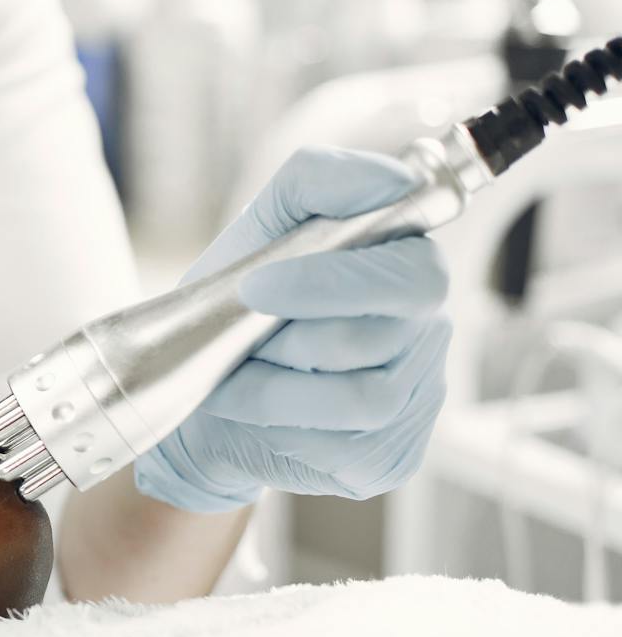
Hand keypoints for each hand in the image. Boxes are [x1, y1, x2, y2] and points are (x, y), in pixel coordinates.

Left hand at [135, 146, 452, 511]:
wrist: (208, 396)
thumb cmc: (243, 304)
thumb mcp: (261, 228)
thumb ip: (318, 182)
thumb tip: (384, 180)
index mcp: (407, 266)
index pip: (414, 272)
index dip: (333, 282)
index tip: (258, 285)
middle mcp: (428, 331)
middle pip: (378, 339)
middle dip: (291, 340)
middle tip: (243, 340)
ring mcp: (417, 399)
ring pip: (360, 398)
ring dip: (276, 389)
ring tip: (240, 378)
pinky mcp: (391, 456)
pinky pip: (343, 448)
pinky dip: (280, 429)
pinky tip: (260, 414)